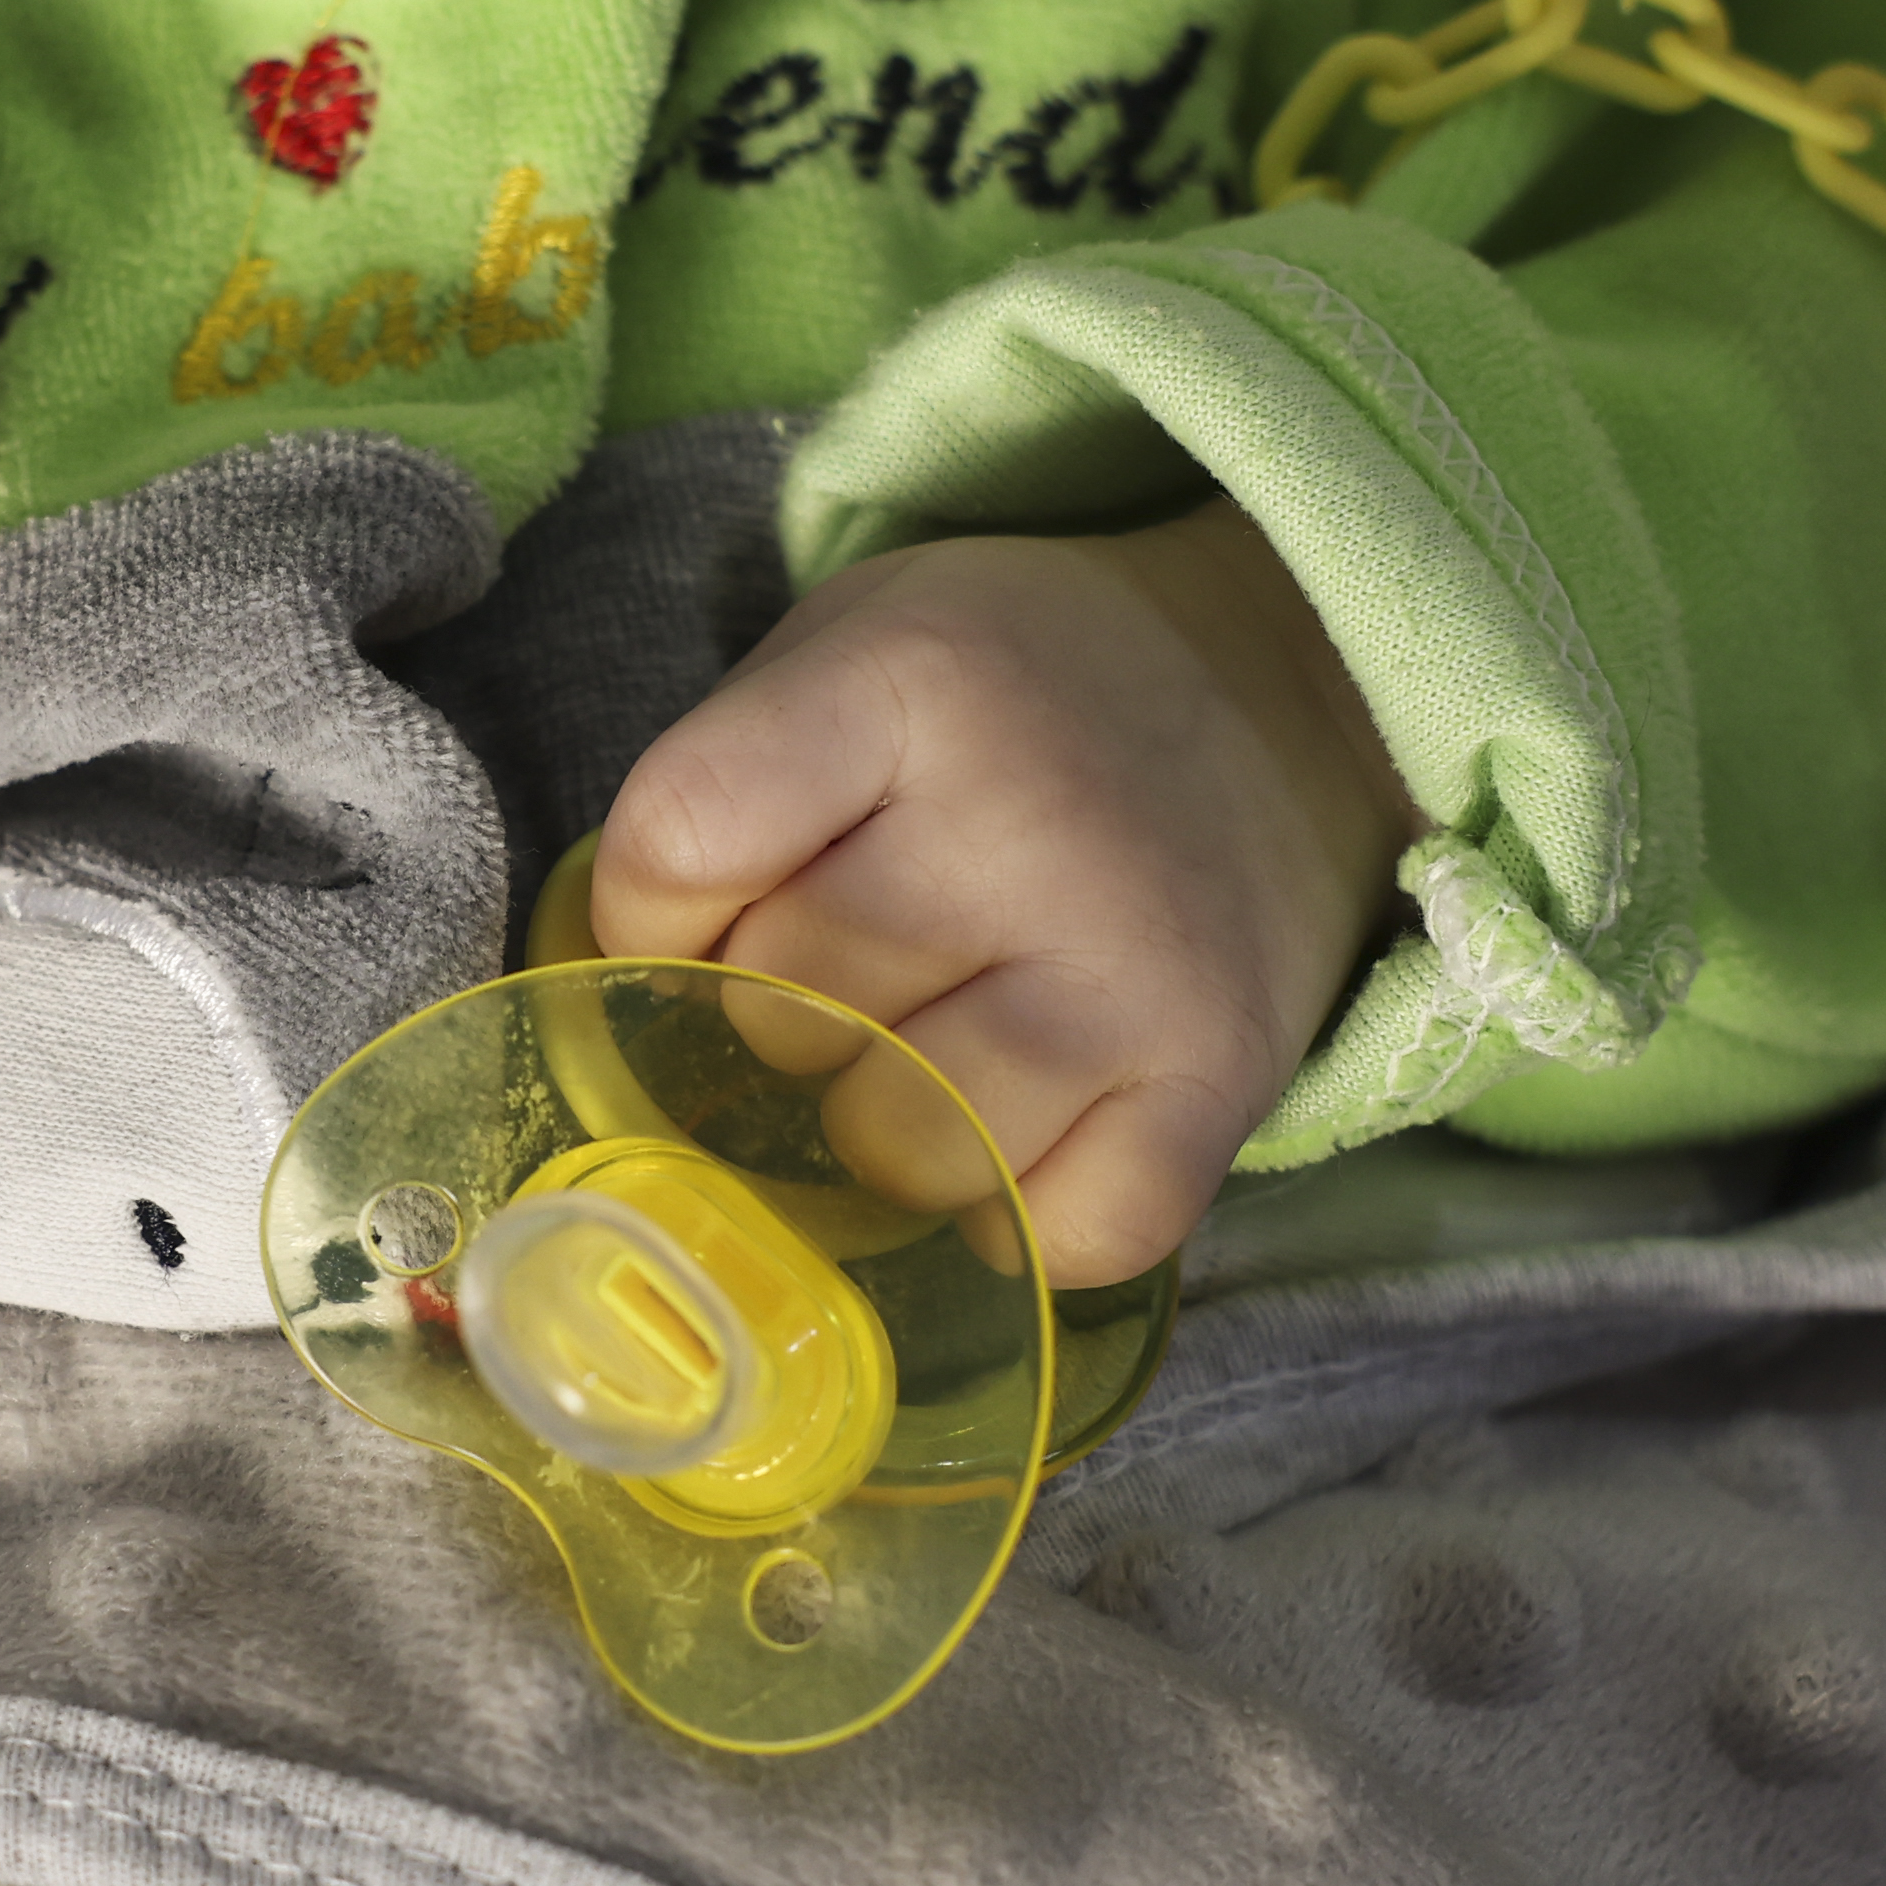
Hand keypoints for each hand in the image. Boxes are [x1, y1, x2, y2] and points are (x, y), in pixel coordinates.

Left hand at [588, 503, 1419, 1288]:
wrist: (1280, 690)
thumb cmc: (1016, 694)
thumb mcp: (856, 649)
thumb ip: (728, 791)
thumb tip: (604, 984)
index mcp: (909, 686)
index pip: (682, 842)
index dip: (652, 915)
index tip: (701, 915)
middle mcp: (1026, 823)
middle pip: (785, 1012)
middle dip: (790, 1010)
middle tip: (872, 958)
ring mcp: (1130, 965)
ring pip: (904, 1150)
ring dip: (894, 1128)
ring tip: (945, 1044)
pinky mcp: (1218, 1078)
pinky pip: (1061, 1235)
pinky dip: (1027, 1217)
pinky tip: (1035, 1131)